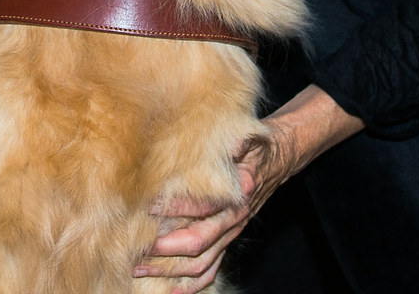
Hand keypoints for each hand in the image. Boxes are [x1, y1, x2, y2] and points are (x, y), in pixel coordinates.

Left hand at [133, 85, 363, 292]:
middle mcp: (235, 219)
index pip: (203, 207)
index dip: (175, 208)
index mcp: (238, 194)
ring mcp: (232, 233)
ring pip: (202, 262)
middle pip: (199, 242)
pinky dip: (192, 284)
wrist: (279, 160)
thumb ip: (238, 143)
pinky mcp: (229, 239)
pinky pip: (212, 270)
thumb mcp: (250, 138)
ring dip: (171, 269)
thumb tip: (229, 142)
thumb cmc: (258, 147)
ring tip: (141, 267)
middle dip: (166, 248)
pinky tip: (170, 288)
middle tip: (139, 246)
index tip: (148, 206)